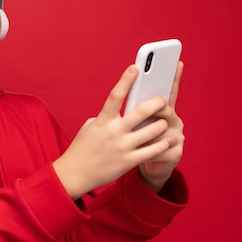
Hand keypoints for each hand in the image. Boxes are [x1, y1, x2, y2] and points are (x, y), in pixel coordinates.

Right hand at [53, 64, 177, 198]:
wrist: (74, 174)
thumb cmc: (82, 148)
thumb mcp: (90, 127)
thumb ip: (105, 117)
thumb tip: (122, 110)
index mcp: (102, 121)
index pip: (115, 96)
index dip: (125, 80)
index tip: (135, 68)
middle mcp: (113, 132)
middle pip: (142, 111)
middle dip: (157, 103)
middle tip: (163, 99)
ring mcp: (122, 147)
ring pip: (152, 131)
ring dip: (162, 124)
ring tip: (164, 122)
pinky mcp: (128, 162)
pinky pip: (153, 150)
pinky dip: (162, 143)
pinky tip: (166, 140)